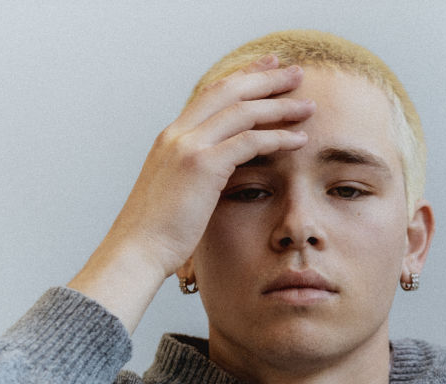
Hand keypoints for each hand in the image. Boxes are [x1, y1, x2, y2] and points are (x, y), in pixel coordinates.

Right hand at [68, 56, 314, 332]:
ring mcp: (188, 146)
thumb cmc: (155, 236)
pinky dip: (278, 137)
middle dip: (265, 78)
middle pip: (229, 90)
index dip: (242, 78)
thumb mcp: (174, 196)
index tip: (267, 69)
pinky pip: (249, 141)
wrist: (136, 251)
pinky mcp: (202, 166)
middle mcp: (178, 134)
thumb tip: (213, 182)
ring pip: (243, 110)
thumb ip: (193, 179)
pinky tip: (299, 140)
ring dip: (280, 105)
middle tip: (296, 72)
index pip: (211, 95)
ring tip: (308, 105)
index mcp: (170, 138)